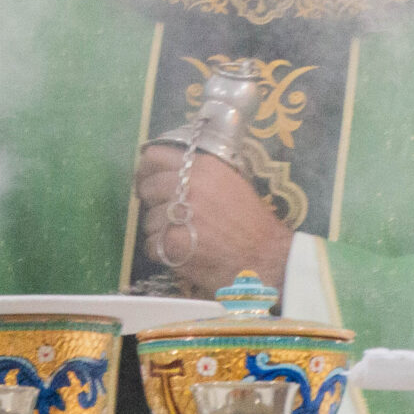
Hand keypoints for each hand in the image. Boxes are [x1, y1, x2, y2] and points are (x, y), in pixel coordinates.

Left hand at [134, 143, 291, 297]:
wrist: (266, 257)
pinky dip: (161, 252)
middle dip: (152, 203)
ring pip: (147, 220)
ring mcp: (179, 215)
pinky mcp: (173, 243)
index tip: (147, 180)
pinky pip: (150, 245)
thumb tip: (171, 172)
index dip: (146, 170)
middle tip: (166, 215)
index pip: (154, 157)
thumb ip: (201, 174)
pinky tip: (180, 254)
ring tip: (182, 238)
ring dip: (159, 231)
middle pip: (147, 188)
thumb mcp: (230, 183)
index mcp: (202, 167)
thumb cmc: (251, 222)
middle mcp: (188, 186)